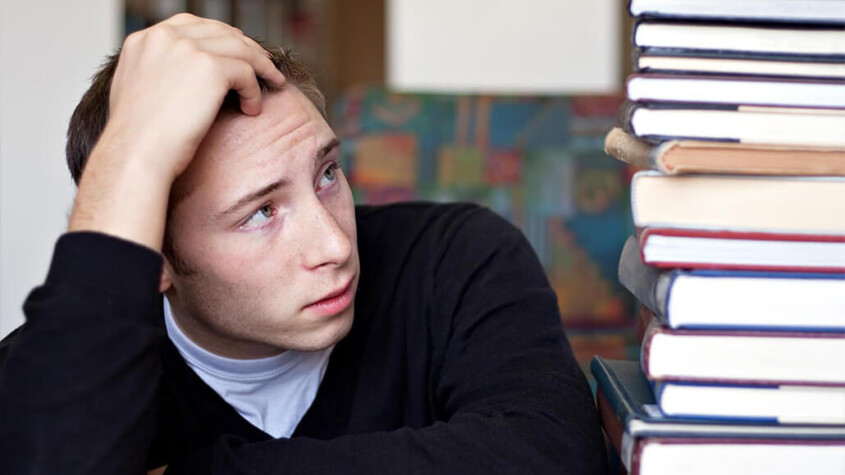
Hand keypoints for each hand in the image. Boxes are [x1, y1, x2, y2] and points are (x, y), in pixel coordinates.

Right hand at [68, 13, 284, 250]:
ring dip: (261, 66)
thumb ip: (157, 70)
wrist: (136, 154)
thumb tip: (182, 74)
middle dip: (246, 47)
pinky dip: (254, 91)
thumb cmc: (137, 138)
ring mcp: (188, 49)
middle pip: (219, 31)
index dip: (220, 36)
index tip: (238, 51)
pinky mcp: (210, 68)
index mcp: (144, 39)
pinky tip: (252, 109)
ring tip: (274, 82)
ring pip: (239, 48)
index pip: (190, 24)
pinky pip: (246, 72)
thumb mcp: (137, 89)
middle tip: (264, 64)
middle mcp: (164, 37)